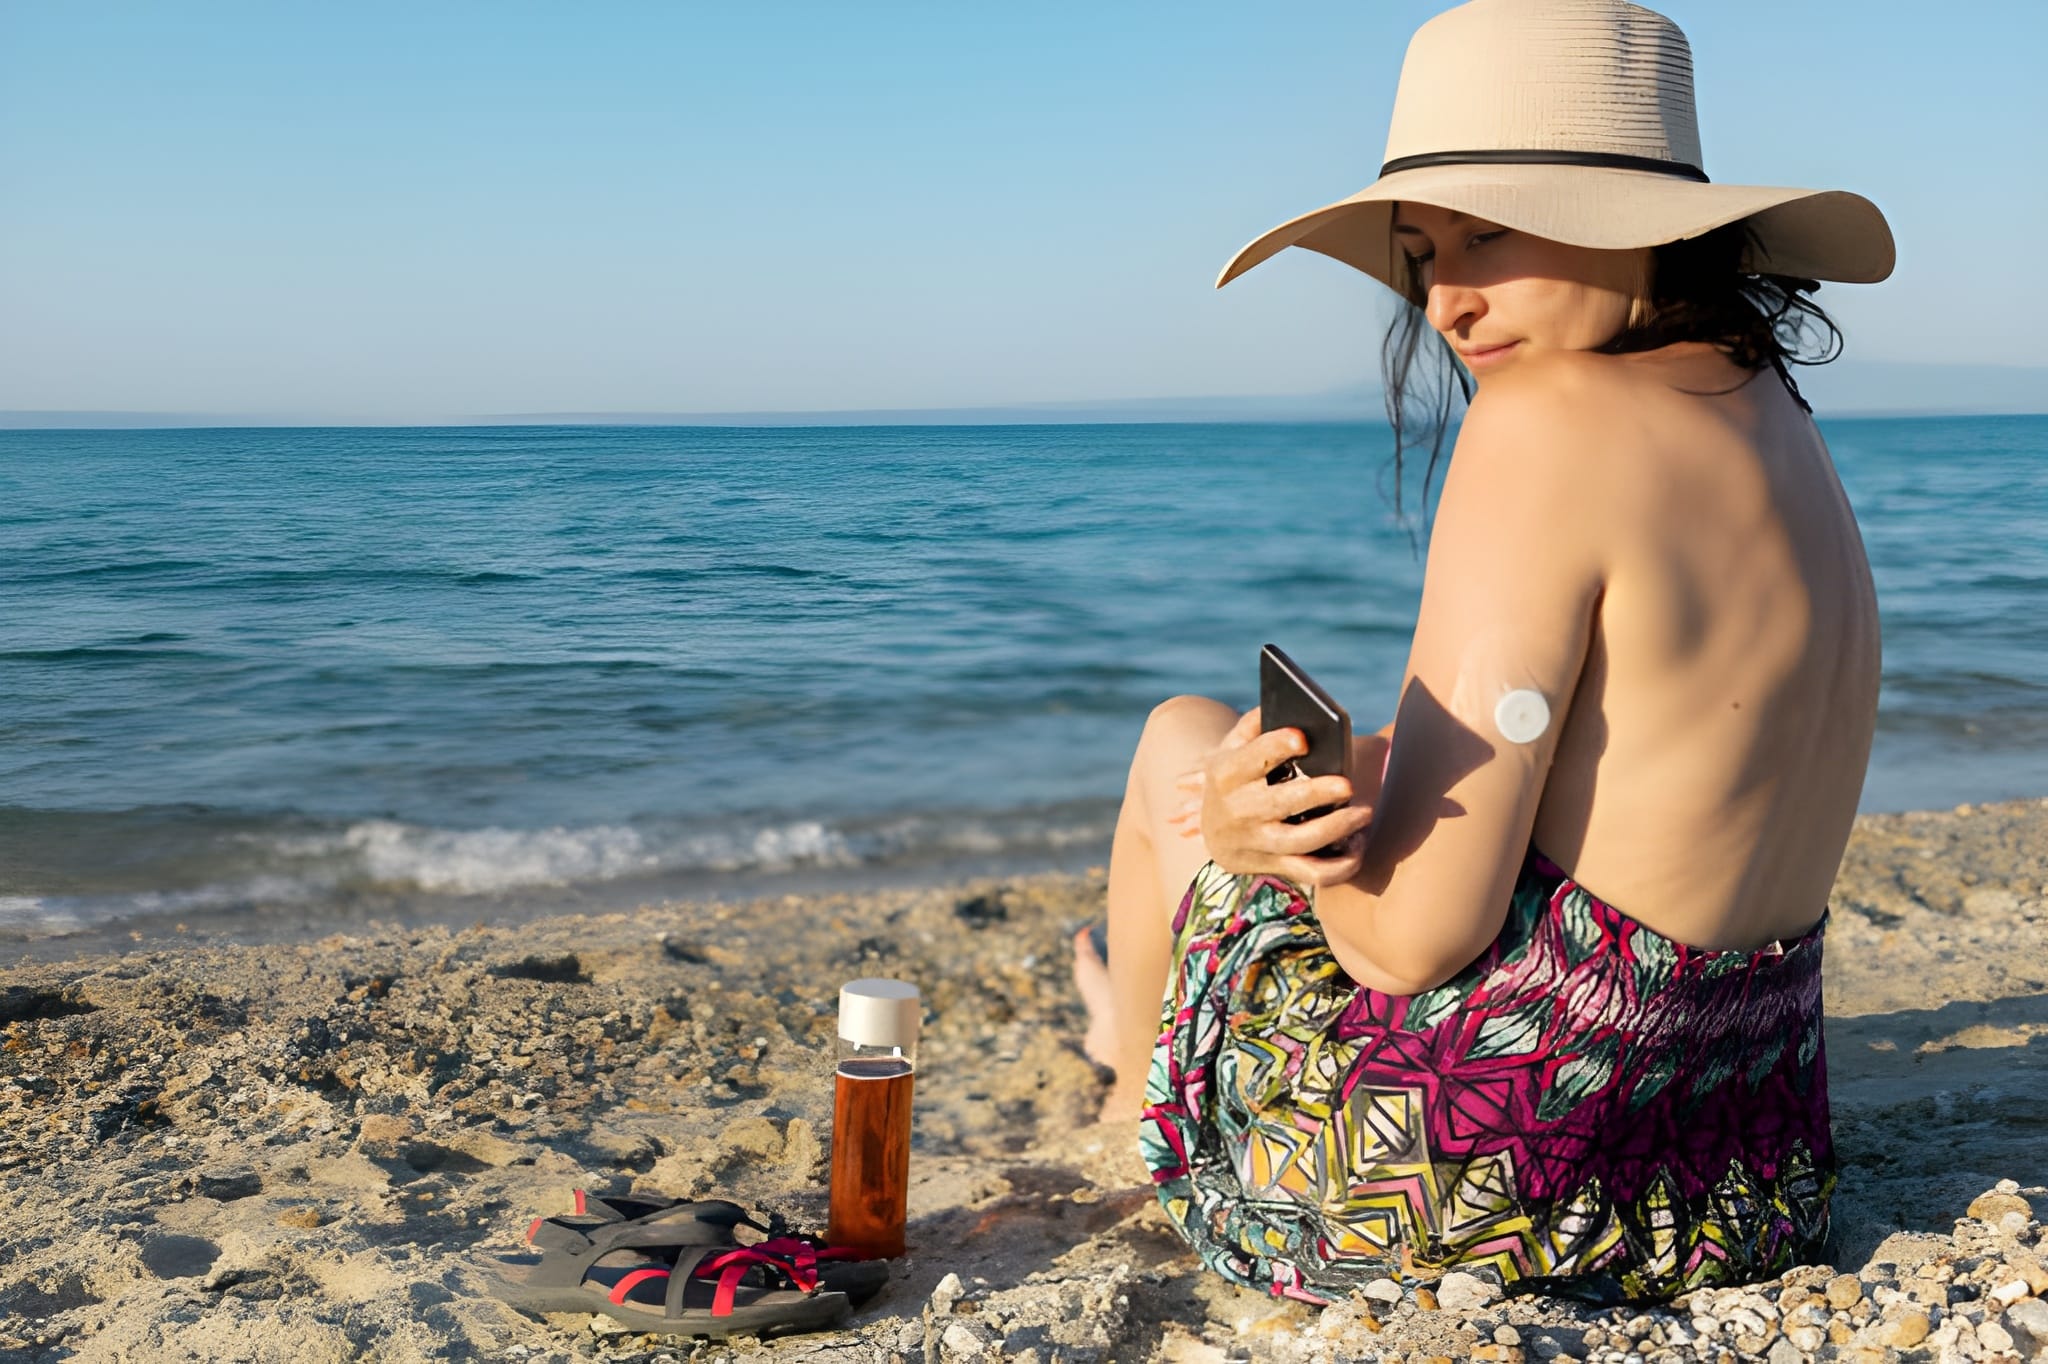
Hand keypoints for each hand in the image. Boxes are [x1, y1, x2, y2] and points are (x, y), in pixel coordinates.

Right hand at [1168, 707, 1377, 886]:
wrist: (1213, 832)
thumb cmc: (1233, 779)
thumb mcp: (1230, 748)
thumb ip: (1254, 725)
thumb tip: (1292, 709)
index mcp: (1226, 774)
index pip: (1253, 759)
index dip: (1276, 746)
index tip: (1302, 738)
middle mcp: (1239, 810)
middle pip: (1281, 803)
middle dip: (1315, 793)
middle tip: (1346, 784)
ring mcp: (1257, 842)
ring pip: (1300, 840)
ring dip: (1336, 828)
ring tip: (1364, 812)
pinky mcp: (1273, 866)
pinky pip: (1312, 873)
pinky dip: (1339, 866)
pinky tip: (1359, 847)